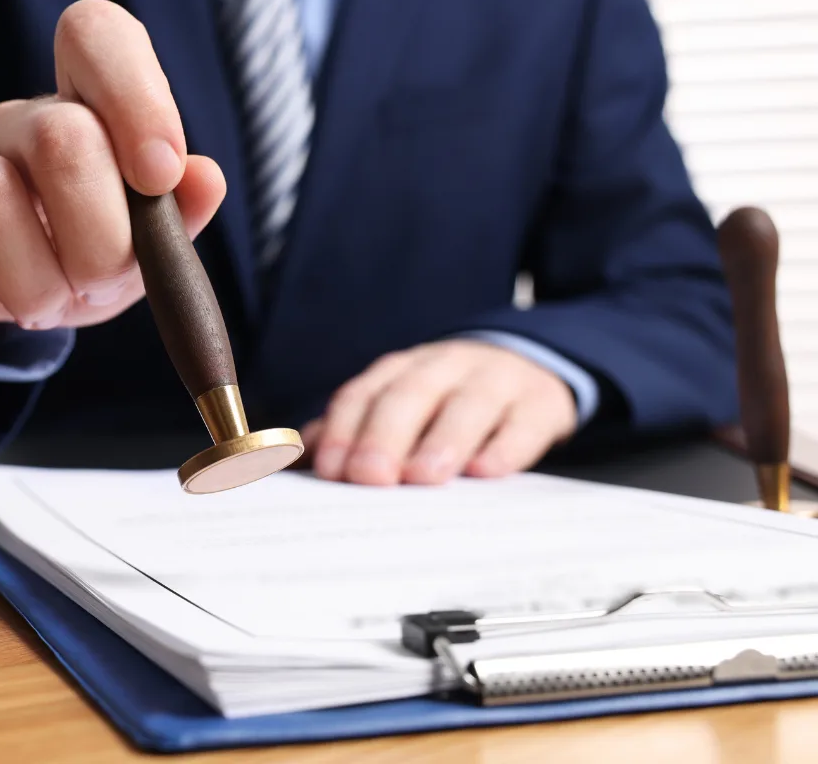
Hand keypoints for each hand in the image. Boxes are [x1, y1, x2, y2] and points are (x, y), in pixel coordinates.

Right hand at [0, 0, 225, 333]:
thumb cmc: (80, 250)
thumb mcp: (142, 237)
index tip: (159, 174)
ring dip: (35, 280)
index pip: (95, 34)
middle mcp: (12, 125)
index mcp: (81, 107)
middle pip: (59, 138)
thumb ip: (179, 209)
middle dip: (99, 237)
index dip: (135, 95)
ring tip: (48, 303)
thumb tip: (204, 179)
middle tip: (99, 280)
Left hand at [303, 340, 576, 485]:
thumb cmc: (449, 401)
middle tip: (370, 476)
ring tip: (424, 476)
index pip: (364, 395)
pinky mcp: (540, 403)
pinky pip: (523, 422)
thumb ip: (353, 430)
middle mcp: (444, 368)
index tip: (331, 470)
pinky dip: (506, 446)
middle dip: (385, 436)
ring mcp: (495, 381)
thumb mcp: (402, 405)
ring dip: (443, 440)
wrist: (531, 367)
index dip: (344, 430)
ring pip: (468, 404)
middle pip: (410, 396)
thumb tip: (303, 459)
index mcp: (402, 371)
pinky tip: (488, 471)